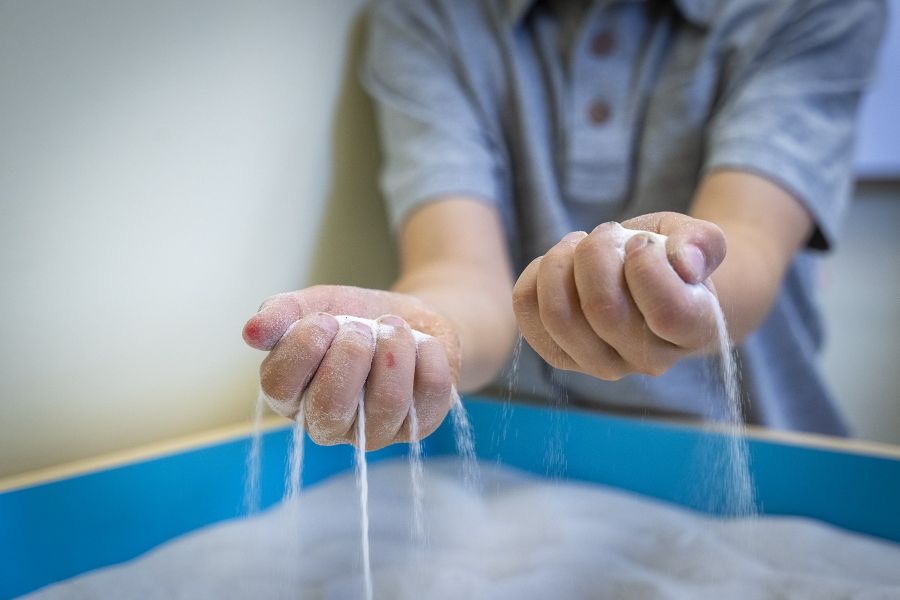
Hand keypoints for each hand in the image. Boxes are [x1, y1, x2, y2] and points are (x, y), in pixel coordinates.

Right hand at [242, 285, 458, 449]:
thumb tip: (251, 332)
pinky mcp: (419, 425)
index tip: (325, 319)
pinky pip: (429, 394)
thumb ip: (282, 314)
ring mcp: (376, 431)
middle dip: (350, 353)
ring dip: (394, 350)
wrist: (410, 318)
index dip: (303, 347)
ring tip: (392, 327)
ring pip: (387, 402)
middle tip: (360, 327)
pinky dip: (427, 354)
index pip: (280, 386)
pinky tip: (419, 343)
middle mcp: (329, 423)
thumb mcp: (316, 305)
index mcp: (293, 395)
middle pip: (331, 405)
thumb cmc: (354, 318)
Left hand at [511, 212, 725, 379]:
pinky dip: (534, 276)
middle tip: (605, 232)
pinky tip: (559, 264)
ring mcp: (604, 366)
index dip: (645, 265)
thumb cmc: (673, 259)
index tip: (641, 242)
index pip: (666, 311)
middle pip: (603, 309)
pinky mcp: (563, 358)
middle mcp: (650, 360)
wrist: (650, 285)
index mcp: (694, 330)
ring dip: (560, 264)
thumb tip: (685, 263)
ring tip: (579, 245)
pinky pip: (528, 315)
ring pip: (559, 316)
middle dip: (596, 253)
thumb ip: (703, 242)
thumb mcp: (697, 238)